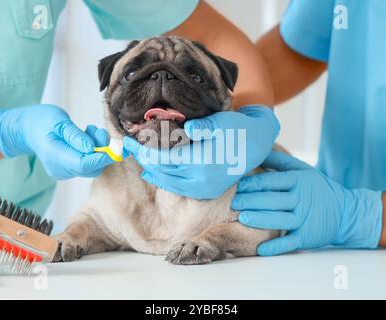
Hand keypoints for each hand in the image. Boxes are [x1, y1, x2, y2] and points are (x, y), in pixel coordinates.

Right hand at [0, 104, 113, 179]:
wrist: (28, 128)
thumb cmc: (42, 120)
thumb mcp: (59, 121)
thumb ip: (75, 136)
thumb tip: (92, 148)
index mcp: (55, 156)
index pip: (84, 164)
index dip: (102, 157)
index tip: (117, 148)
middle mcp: (59, 169)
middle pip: (91, 168)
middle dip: (102, 151)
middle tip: (99, 131)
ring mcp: (63, 172)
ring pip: (90, 167)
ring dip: (98, 150)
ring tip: (90, 130)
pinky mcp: (67, 170)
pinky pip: (86, 165)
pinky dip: (92, 152)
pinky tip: (85, 137)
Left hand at [123, 106, 279, 198]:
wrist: (257, 145)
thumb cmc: (237, 129)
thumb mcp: (219, 122)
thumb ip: (200, 127)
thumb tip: (186, 127)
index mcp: (201, 163)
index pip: (161, 158)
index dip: (142, 149)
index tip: (128, 140)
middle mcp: (200, 181)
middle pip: (161, 171)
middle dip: (143, 158)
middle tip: (129, 146)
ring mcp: (203, 189)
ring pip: (167, 181)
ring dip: (151, 168)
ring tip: (139, 156)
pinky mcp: (205, 192)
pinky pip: (177, 187)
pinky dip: (163, 179)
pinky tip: (153, 172)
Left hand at [232, 152, 382, 255]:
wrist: (345, 211)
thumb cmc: (317, 188)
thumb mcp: (303, 170)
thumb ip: (279, 161)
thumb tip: (257, 149)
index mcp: (298, 181)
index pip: (272, 181)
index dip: (253, 183)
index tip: (235, 184)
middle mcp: (301, 199)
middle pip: (273, 200)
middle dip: (252, 201)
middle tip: (233, 202)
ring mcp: (304, 219)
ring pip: (279, 219)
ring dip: (261, 219)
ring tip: (243, 218)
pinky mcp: (307, 236)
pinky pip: (290, 242)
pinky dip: (276, 246)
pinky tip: (261, 249)